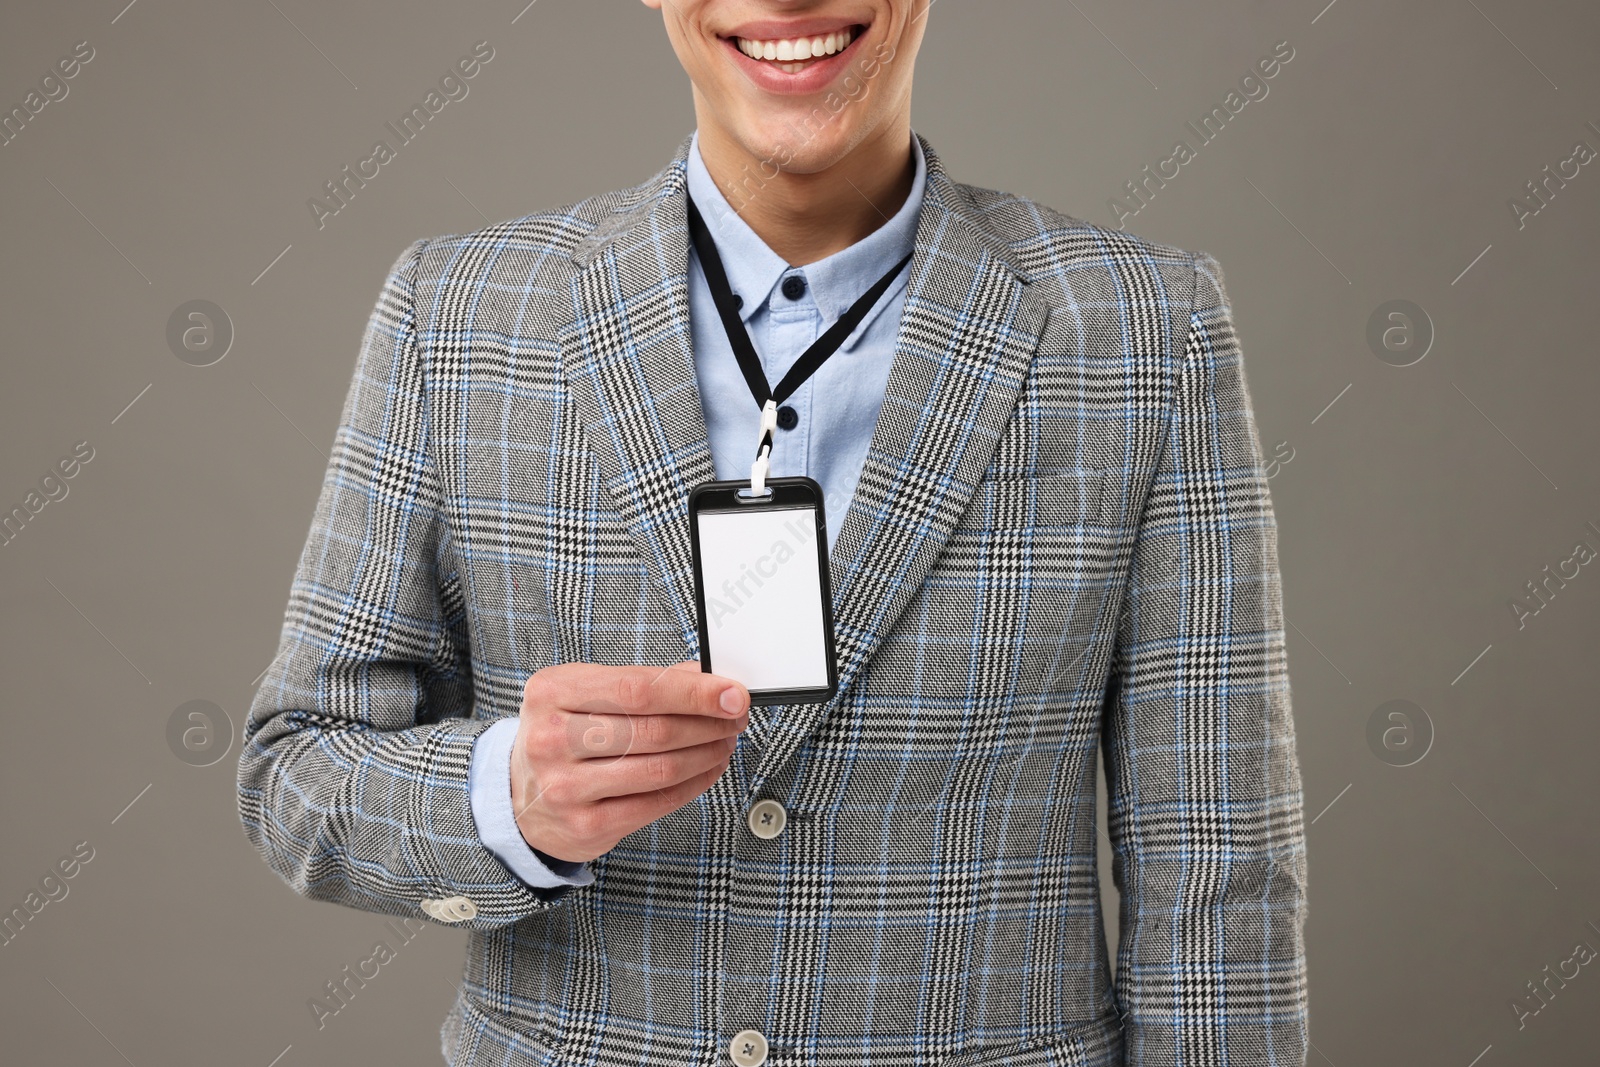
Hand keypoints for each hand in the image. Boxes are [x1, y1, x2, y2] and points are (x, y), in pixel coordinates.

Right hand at [510, 660, 747, 863]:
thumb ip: (643, 684)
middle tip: (734, 716)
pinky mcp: (585, 825)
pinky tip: (707, 768)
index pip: (636, 688)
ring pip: (660, 768)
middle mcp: (552, 739)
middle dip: (708, 722)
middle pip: (653, 729)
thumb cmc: (562, 736)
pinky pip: (657, 802)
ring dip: (707, 753)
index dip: (693, 691)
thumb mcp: (584, 694)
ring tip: (724, 741)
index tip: (731, 692)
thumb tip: (707, 679)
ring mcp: (565, 787)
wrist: (518, 799)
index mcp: (552, 692)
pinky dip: (694, 784)